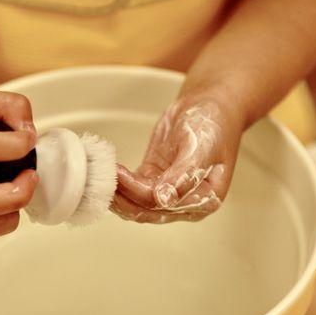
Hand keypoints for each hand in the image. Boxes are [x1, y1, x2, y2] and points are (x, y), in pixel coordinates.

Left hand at [113, 93, 242, 222]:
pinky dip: (121, 183)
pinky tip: (109, 172)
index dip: (141, 195)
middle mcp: (187, 201)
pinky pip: (135, 188)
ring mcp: (169, 191)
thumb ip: (183, 176)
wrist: (209, 104)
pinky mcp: (155, 178)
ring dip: (120, 193)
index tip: (122, 178)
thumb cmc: (214, 124)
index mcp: (206, 199)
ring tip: (101, 178)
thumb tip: (165, 200)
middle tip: (103, 183)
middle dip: (125, 199)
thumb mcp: (201, 148)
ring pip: (138, 202)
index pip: (167, 206)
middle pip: (150, 210)